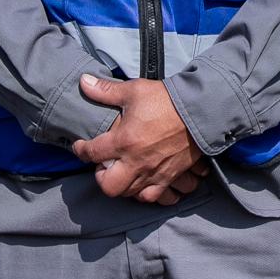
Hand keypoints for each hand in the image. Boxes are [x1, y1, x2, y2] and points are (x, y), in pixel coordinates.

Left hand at [73, 77, 207, 205]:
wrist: (199, 109)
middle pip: (108, 185)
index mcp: (123, 140)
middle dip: (101, 177)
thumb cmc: (165, 100)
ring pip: (129, 193)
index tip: (80, 146)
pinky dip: (145, 193)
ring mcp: (153, 172)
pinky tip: (142, 183)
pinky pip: (154, 197)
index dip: (81, 150)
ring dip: (121, 184)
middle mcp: (136, 161)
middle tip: (104, 164)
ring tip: (122, 172)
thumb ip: (105, 90)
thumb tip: (83, 81)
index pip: (92, 153)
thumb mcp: (133, 90)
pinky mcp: (169, 176)